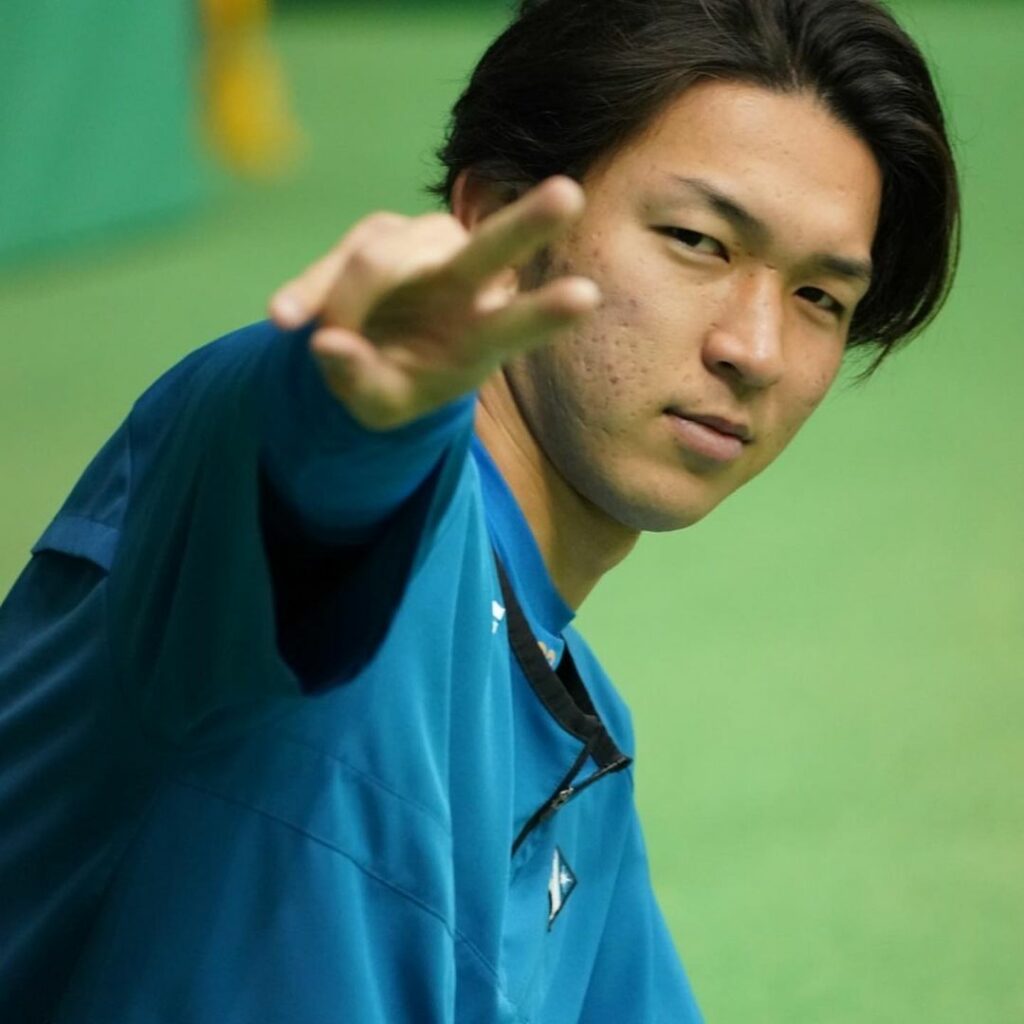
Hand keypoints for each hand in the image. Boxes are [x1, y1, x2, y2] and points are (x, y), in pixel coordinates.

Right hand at [268, 177, 599, 429]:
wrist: (366, 356)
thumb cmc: (392, 386)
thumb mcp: (378, 405)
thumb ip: (360, 382)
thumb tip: (327, 346)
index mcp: (479, 336)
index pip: (516, 322)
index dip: (546, 311)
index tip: (587, 296)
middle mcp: (462, 282)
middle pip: (490, 250)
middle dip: (526, 225)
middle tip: (570, 194)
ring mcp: (421, 250)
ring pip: (384, 257)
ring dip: (348, 301)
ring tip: (325, 343)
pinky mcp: (379, 234)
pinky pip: (339, 258)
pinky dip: (311, 290)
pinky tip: (285, 318)